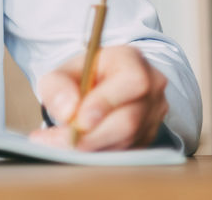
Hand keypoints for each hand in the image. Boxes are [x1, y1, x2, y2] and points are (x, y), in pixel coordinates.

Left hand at [29, 45, 168, 150]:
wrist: (93, 87)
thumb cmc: (80, 76)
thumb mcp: (61, 73)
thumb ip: (57, 86)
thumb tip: (67, 111)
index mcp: (130, 60)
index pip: (131, 81)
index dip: (107, 102)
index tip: (80, 120)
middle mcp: (150, 86)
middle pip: (129, 119)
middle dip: (93, 135)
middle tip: (62, 141)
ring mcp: (153, 113)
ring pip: (127, 140)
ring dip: (93, 146)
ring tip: (63, 144)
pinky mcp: (149, 135)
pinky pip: (127, 151)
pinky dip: (101, 152)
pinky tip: (80, 147)